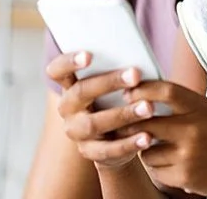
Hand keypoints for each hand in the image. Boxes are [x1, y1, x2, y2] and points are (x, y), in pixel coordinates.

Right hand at [45, 52, 157, 168]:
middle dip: (109, 82)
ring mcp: (76, 131)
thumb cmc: (119, 101)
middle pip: (81, 92)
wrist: (119, 139)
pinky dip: (128, 143)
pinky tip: (146, 137)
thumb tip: (138, 62)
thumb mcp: (117, 86)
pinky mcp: (89, 152)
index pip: (57, 71)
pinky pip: (107, 149)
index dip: (69, 62)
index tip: (89, 55)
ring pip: (94, 123)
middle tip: (135, 74)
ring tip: (148, 107)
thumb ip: (119, 73)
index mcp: (70, 86)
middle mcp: (68, 108)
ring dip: (123, 114)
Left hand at [120, 81, 206, 197]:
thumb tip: (142, 96)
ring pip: (146, 149)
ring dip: (148, 150)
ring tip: (165, 150)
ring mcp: (189, 154)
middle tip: (124, 123)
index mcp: (203, 108)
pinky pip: (155, 170)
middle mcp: (195, 129)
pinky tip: (177, 166)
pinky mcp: (185, 176)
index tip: (128, 91)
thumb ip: (184, 105)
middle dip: (131, 123)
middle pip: (145, 121)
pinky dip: (160, 169)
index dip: (142, 89)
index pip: (166, 91)